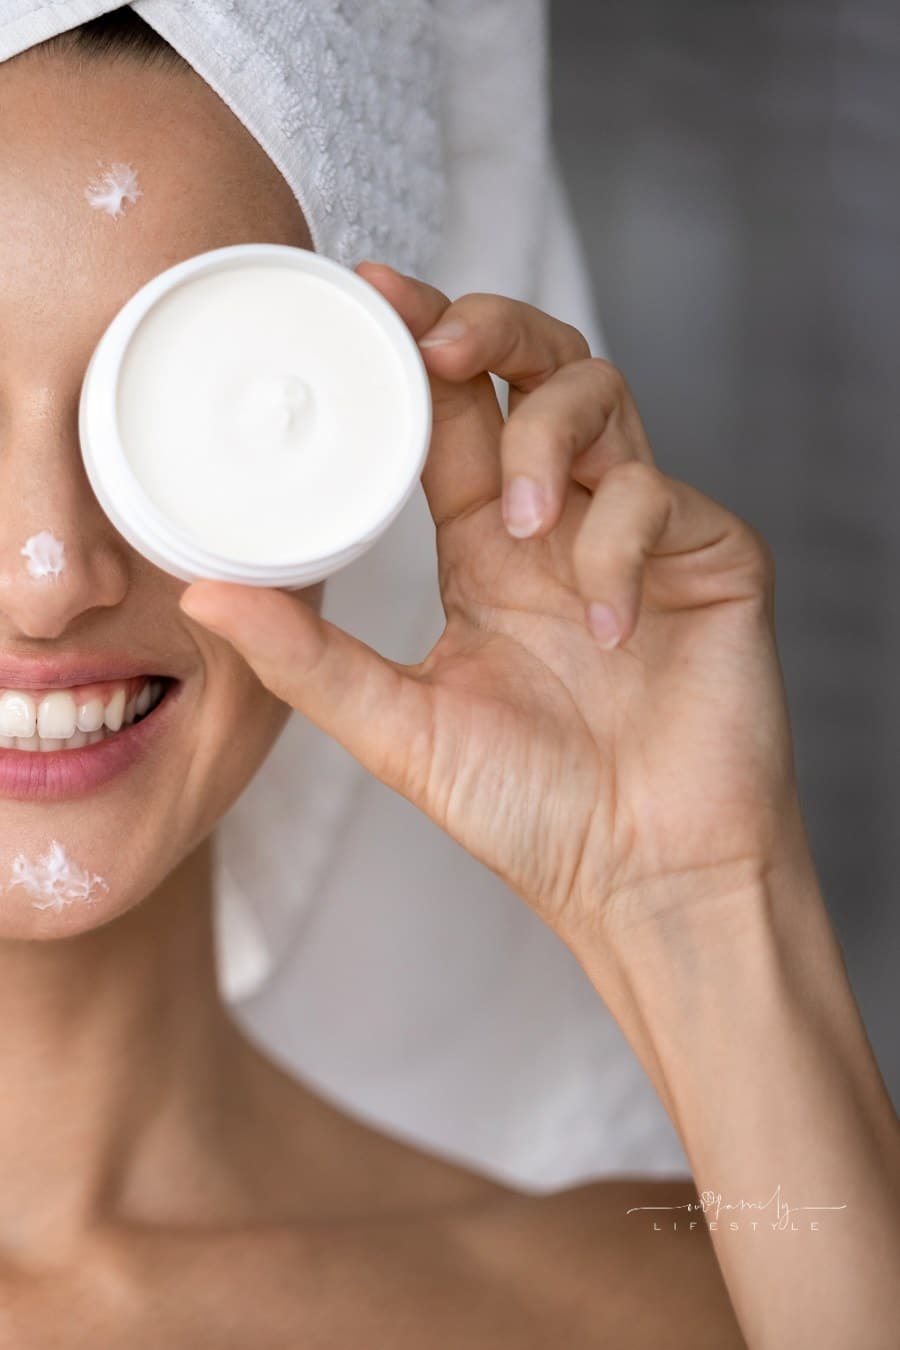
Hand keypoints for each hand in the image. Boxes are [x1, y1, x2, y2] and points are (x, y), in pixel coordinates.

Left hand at [180, 263, 805, 951]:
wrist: (647, 879)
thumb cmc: (532, 811)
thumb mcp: (400, 728)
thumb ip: (308, 658)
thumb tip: (199, 591)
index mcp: (487, 550)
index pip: (450, 415)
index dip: (414, 342)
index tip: (366, 288)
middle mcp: (562, 524)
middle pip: (534, 369)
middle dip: (489, 328)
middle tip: (439, 341)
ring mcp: (641, 531)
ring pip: (604, 399)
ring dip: (551, 439)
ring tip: (526, 525)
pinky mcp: (714, 555)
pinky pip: (663, 498)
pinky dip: (622, 546)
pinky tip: (607, 624)